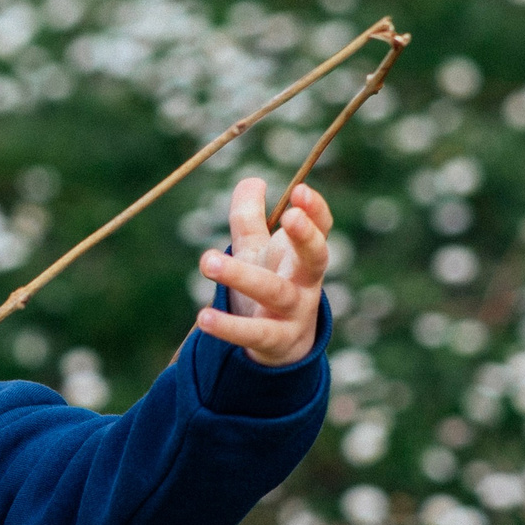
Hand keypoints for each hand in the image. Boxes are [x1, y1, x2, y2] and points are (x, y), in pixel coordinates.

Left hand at [195, 177, 333, 366]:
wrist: (281, 343)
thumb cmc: (269, 283)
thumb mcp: (256, 249)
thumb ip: (249, 217)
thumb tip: (252, 180)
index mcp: (303, 256)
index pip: (321, 229)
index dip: (315, 210)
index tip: (300, 190)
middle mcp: (306, 283)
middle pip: (315, 258)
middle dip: (305, 236)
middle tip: (289, 215)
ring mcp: (295, 313)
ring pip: (275, 292)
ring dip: (242, 276)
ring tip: (207, 261)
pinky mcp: (275, 340)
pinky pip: (253, 333)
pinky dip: (228, 327)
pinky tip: (203, 316)